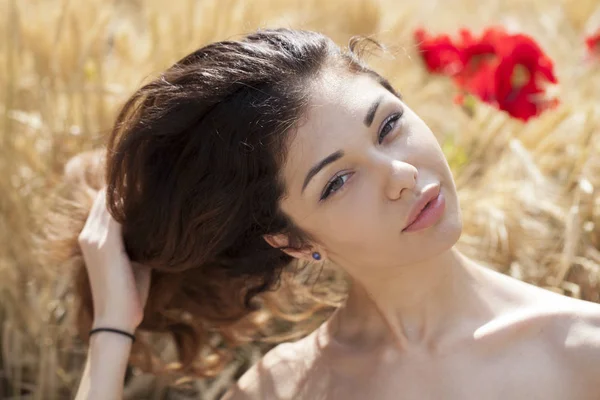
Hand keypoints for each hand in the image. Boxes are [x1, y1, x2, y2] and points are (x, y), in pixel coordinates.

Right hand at [78, 187, 150, 332]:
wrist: (117, 321)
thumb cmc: (130, 294)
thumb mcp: (135, 260)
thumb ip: (139, 241)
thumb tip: (158, 225)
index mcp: (92, 238)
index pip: (104, 204)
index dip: (123, 190)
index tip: (143, 177)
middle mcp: (89, 235)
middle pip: (106, 198)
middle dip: (127, 184)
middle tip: (151, 169)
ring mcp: (93, 238)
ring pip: (110, 202)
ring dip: (128, 188)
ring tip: (151, 174)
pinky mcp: (104, 245)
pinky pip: (115, 213)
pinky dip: (129, 201)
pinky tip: (147, 189)